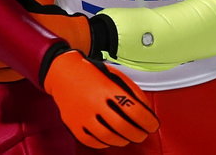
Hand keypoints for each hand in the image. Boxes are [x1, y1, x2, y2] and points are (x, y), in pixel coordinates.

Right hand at [42, 50, 158, 147]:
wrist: (62, 73)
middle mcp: (93, 102)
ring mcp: (81, 115)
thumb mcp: (115, 75)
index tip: (153, 125)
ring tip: (128, 137)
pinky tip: (111, 138)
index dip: (148, 121)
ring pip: (107, 137)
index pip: (134, 110)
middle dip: (138, 134)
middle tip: (143, 134)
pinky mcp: (73, 125)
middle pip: (122, 127)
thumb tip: (147, 111)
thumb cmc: (91, 73)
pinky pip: (92, 141)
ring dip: (123, 140)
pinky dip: (105, 143)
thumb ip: (132, 91)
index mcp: (107, 88)